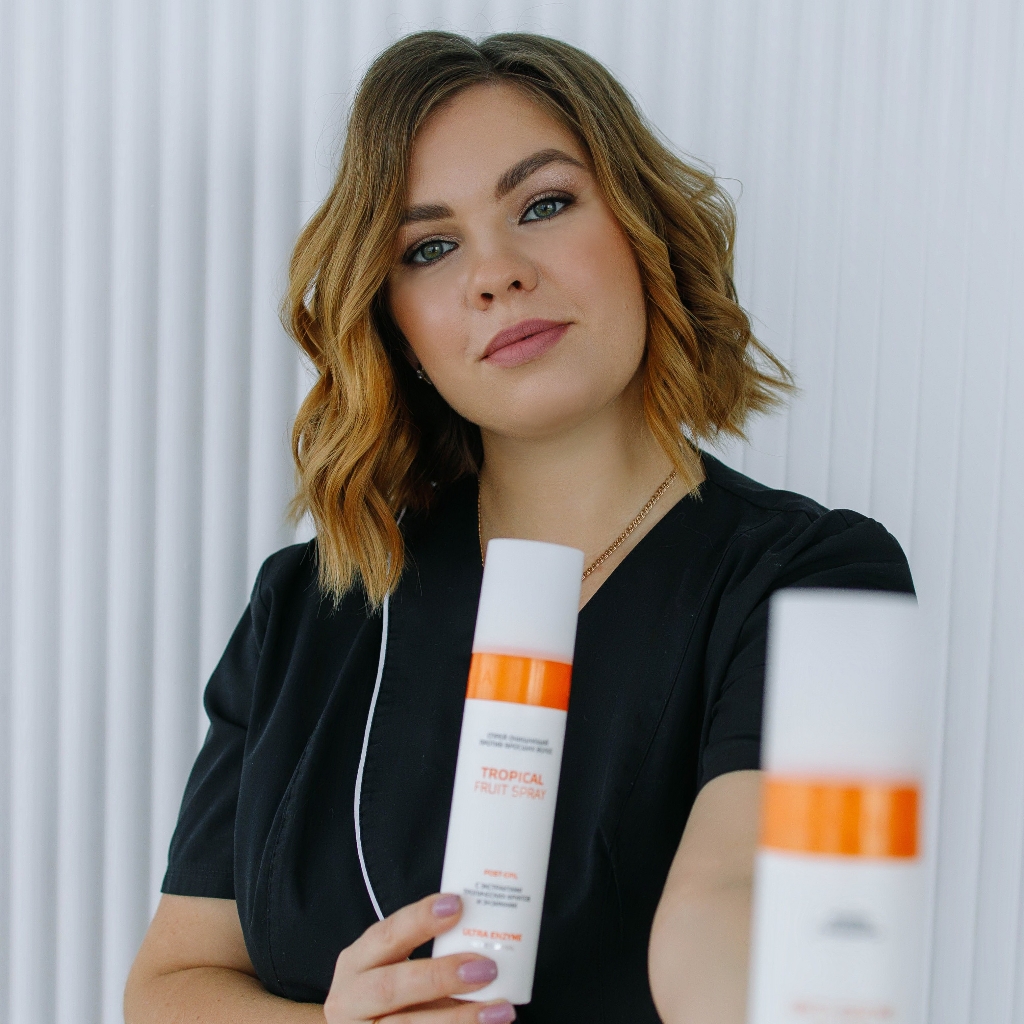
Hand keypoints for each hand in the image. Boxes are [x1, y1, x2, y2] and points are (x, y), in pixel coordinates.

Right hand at [324, 893, 516, 1023]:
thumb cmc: (389, 991)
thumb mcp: (393, 966)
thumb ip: (430, 952)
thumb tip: (487, 933)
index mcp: (356, 962)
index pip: (386, 935)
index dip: (419, 919)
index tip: (457, 904)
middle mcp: (350, 999)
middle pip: (390, 988)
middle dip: (440, 977)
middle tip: (487, 968)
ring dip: (460, 1018)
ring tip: (502, 1009)